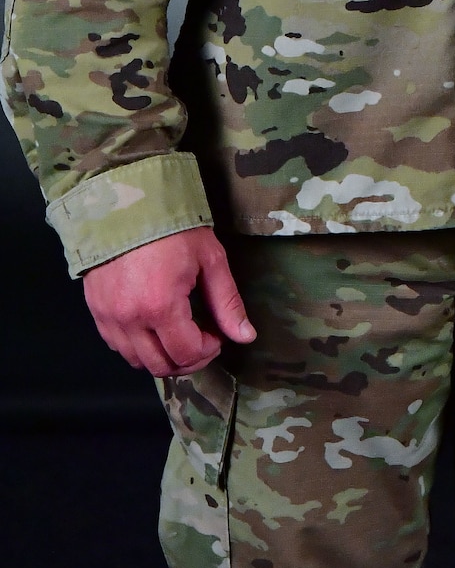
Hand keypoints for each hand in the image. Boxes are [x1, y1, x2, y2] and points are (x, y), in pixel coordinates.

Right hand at [83, 225, 254, 376]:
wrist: (126, 201)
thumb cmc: (172, 227)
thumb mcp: (209, 259)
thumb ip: (227, 302)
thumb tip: (245, 336)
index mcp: (160, 306)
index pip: (186, 354)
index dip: (208, 351)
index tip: (217, 335)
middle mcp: (129, 319)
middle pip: (160, 366)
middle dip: (187, 360)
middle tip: (202, 340)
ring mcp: (108, 316)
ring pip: (136, 360)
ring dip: (162, 356)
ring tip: (178, 334)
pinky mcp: (95, 310)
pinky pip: (117, 345)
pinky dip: (138, 345)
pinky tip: (153, 326)